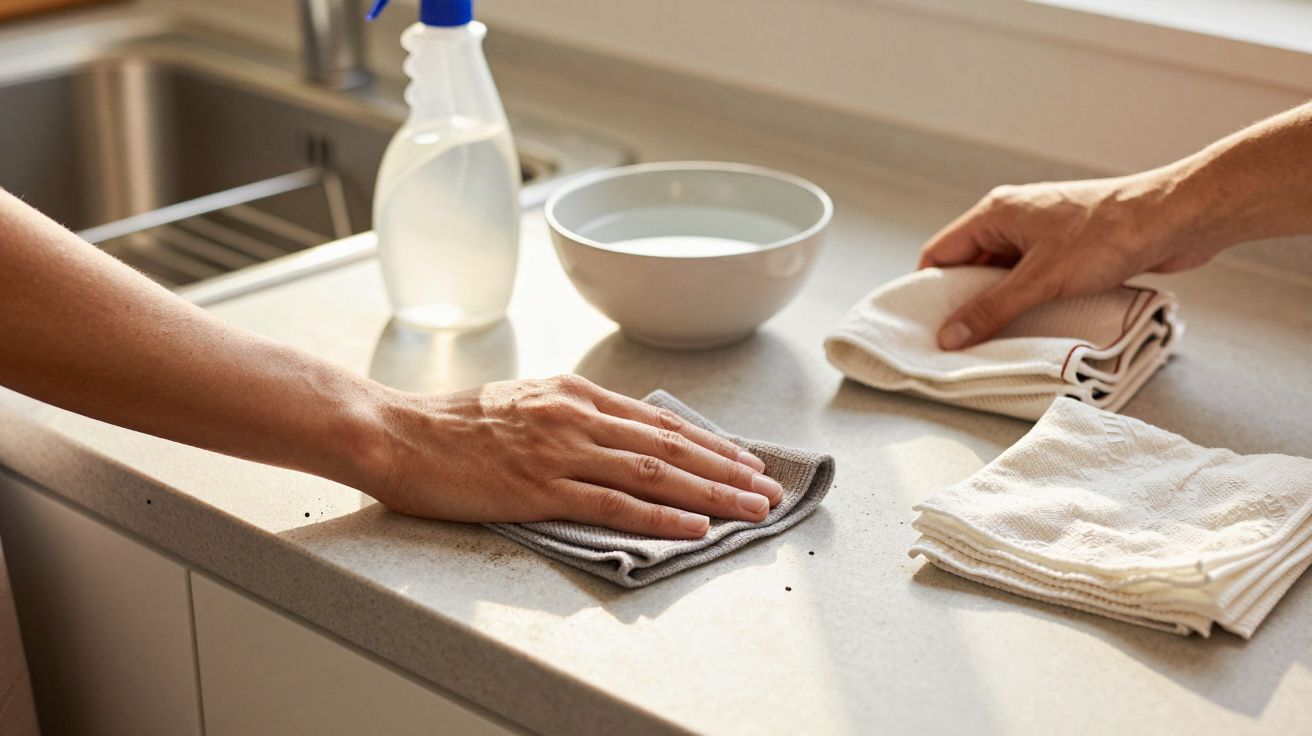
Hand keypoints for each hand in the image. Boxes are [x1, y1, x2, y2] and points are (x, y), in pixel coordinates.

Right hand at [360, 374, 780, 538]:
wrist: (395, 432)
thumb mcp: (521, 402)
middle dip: (728, 468)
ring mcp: (560, 451)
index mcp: (573, 393)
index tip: (744, 459)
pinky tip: (695, 527)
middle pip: (670, 445)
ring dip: (712, 493)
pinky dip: (661, 516)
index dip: (709, 442)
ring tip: (752, 509)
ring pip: (655, 473)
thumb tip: (611, 433)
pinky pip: (613, 505)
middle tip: (769, 488)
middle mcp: (576, 415)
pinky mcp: (539, 488)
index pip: (658, 421)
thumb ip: (569, 414)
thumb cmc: (451, 424)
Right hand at [917, 173, 1221, 349]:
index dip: (926, 289)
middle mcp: (1013, 220)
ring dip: (999, 305)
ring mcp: (1042, 233)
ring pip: (1003, 275)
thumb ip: (991, 310)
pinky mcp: (1069, 248)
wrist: (1176, 217)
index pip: (940, 252)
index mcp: (995, 214)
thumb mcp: (1041, 279)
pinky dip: (1027, 302)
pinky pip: (1033, 279)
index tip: (921, 326)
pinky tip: (1030, 327)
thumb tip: (949, 337)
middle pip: (969, 267)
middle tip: (955, 343)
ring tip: (991, 341)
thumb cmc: (1107, 235)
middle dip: (962, 303)